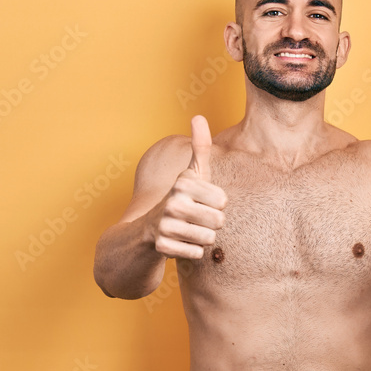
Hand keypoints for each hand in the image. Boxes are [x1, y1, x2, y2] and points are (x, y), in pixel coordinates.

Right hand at [151, 115, 227, 258]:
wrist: (147, 231)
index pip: (223, 201)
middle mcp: (173, 201)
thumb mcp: (192, 174)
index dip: (216, 205)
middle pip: (219, 221)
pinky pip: (196, 254)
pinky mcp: (162, 247)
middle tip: (195, 219)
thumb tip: (198, 116)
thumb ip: (200, 147)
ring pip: (209, 239)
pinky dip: (191, 253)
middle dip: (211, 224)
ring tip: (187, 231)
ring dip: (202, 239)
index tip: (200, 202)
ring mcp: (165, 224)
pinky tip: (179, 243)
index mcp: (184, 182)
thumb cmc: (181, 200)